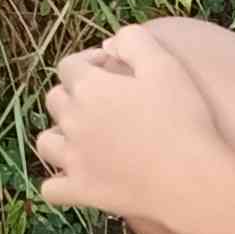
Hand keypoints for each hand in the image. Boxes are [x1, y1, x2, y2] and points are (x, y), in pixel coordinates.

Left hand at [34, 25, 234, 228]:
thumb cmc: (182, 119)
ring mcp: (73, 159)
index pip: (69, 66)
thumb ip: (135, 42)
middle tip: (103, 102)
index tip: (111, 68)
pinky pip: (51, 189)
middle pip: (55, 100)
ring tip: (83, 138)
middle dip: (73, 95)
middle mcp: (73, 121)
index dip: (88, 62)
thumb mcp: (165, 66)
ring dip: (59, 136)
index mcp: (90, 88)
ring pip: (46, 142)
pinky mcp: (81, 191)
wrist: (189, 179)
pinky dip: (57, 184)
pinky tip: (75, 178)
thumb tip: (110, 42)